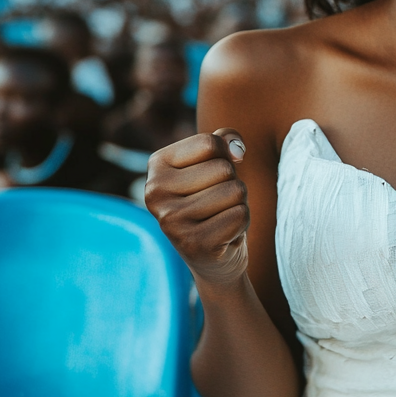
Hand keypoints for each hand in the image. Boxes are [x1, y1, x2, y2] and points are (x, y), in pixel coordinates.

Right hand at [145, 129, 249, 287]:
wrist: (213, 256)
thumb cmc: (214, 198)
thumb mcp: (215, 161)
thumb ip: (224, 139)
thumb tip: (237, 149)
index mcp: (156, 165)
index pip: (210, 143)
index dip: (225, 155)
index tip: (213, 174)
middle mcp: (154, 192)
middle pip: (224, 168)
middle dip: (232, 182)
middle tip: (216, 202)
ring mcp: (170, 221)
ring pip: (235, 191)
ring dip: (238, 203)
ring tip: (219, 216)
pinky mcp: (192, 244)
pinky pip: (240, 215)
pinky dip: (241, 222)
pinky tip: (224, 234)